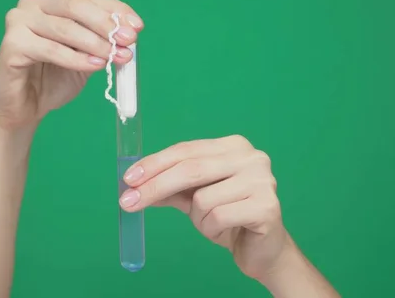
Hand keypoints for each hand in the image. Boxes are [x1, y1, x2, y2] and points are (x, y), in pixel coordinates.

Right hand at [0, 0, 143, 129]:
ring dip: (96, 43)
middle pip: (76, 7)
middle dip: (107, 24)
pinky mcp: (12, 44)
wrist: (23, 109)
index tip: (137, 28)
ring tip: (115, 57)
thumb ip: (102, 44)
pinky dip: (76, 59)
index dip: (116, 11)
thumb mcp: (86, 58)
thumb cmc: (52, 81)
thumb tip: (129, 35)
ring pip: (65, 28)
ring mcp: (19, 22)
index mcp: (53, 3)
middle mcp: (33, 5)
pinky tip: (95, 65)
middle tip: (128, 41)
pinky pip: (51, 49)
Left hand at [119, 135, 288, 279]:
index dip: (154, 164)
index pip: (184, 150)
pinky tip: (227, 230)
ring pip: (202, 198)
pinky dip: (211, 228)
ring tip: (213, 222)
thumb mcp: (193, 198)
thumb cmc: (228, 217)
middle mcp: (251, 157)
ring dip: (197, 217)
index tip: (127, 179)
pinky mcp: (267, 206)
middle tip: (127, 202)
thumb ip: (168, 187)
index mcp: (232, 146)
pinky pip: (218, 216)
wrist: (263, 249)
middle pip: (190, 168)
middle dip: (155, 186)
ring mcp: (262, 180)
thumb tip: (133, 185)